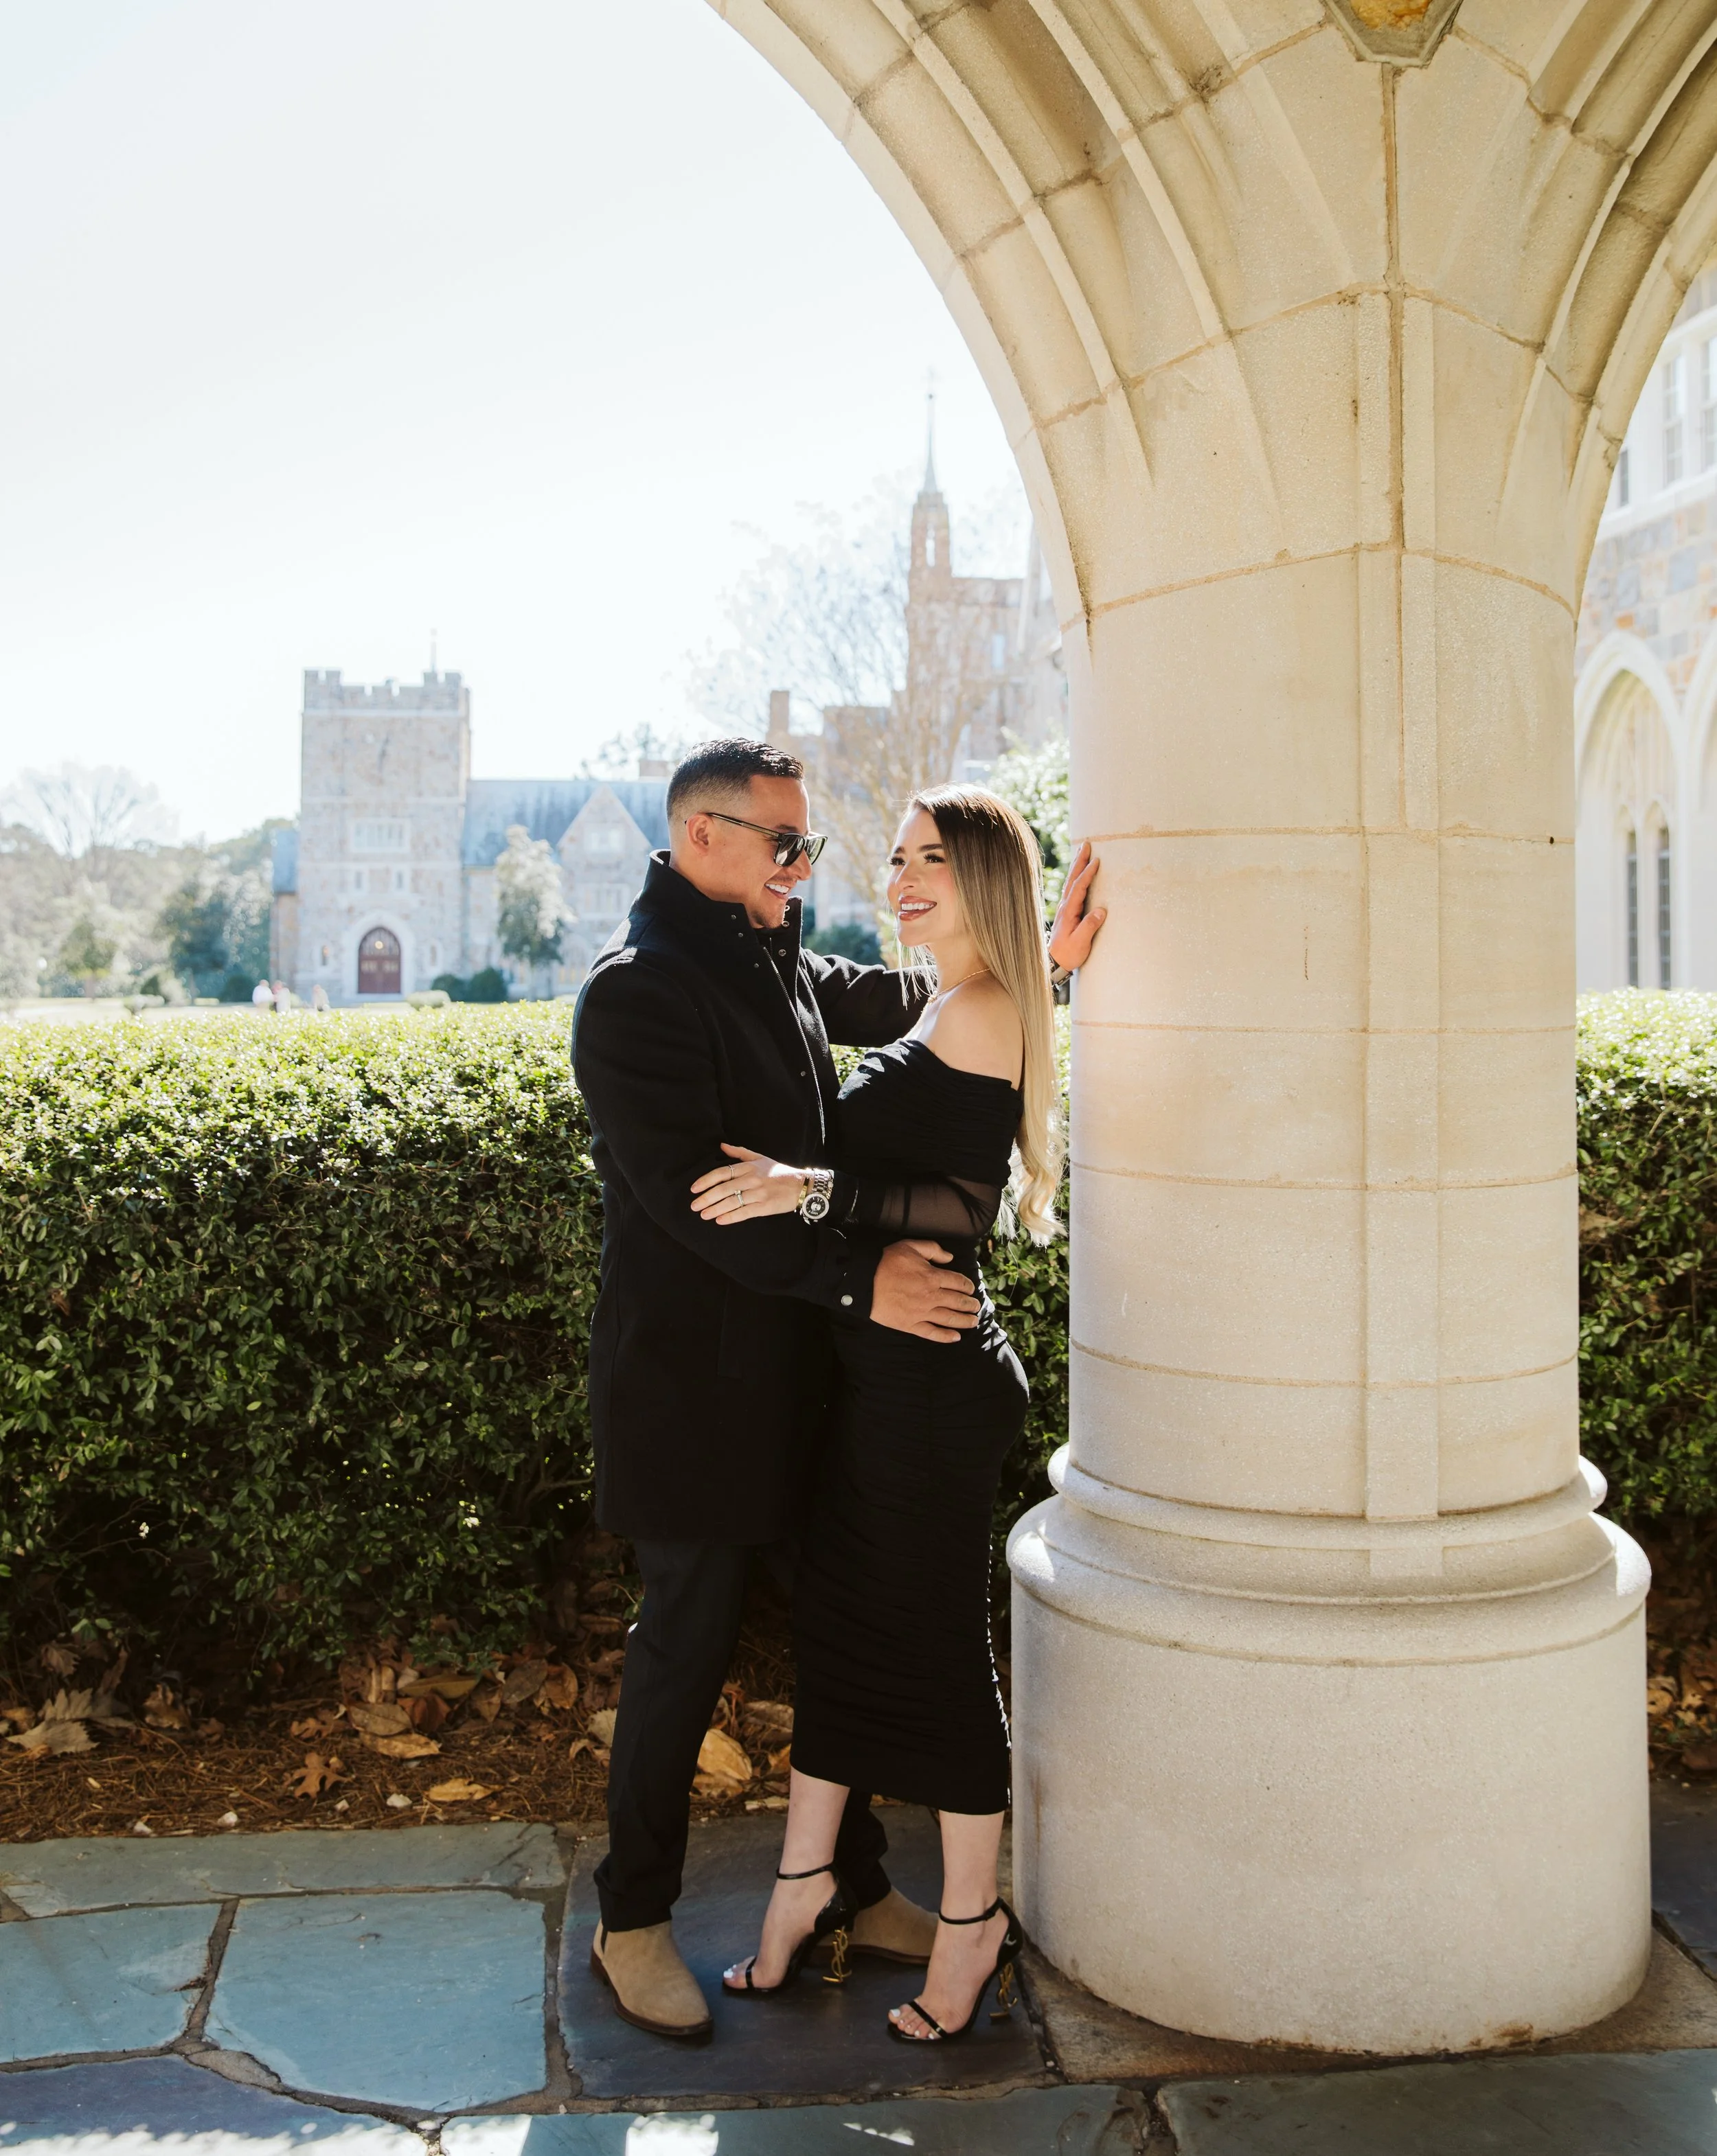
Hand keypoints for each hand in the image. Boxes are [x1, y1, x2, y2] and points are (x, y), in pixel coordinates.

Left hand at [691, 1143, 809, 1223]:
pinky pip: (744, 1213)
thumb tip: (722, 1145)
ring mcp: (758, 1193)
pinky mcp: (764, 1207)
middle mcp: (752, 1179)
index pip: (722, 1173)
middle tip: (694, 1206)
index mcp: (749, 1167)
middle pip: (723, 1189)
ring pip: (732, 1202)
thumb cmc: (779, 1172)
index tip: (694, 1188)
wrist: (801, 1185)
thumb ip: (740, 1153)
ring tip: (703, 1215)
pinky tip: (719, 1221)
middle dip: (706, 1198)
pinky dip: (730, 1217)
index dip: (706, 1181)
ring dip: (715, 1209)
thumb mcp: (760, 1158)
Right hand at [870, 1238, 979, 1343]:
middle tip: (976, 1307)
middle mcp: (931, 1296)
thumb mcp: (910, 1246)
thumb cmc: (886, 1262)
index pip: (958, 1282)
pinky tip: (955, 1337)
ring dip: (964, 1321)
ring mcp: (921, 1313)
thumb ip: (933, 1249)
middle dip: (970, 1305)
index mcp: (932, 1277)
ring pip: (949, 1319)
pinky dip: (945, 1336)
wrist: (863, 1281)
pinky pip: (932, 1333)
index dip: (967, 1286)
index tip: (971, 1289)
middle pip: (957, 1302)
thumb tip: (950, 1257)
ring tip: (973, 1322)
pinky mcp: (910, 1325)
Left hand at [1048, 839, 1105, 974]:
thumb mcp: (1080, 942)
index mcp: (1069, 911)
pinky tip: (1079, 873)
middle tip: (1086, 844)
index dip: (1087, 874)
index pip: (1079, 887)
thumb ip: (1089, 926)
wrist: (1054, 963)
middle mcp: (1065, 906)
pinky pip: (1072, 889)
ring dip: (1077, 866)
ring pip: (1071, 882)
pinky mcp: (1068, 912)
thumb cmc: (1068, 954)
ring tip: (1083, 852)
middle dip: (1080, 861)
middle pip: (1072, 879)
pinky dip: (1076, 877)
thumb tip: (1101, 910)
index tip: (1096, 861)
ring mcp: (1065, 908)